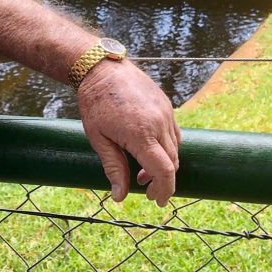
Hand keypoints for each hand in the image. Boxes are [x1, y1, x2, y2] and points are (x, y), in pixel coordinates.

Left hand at [76, 59, 181, 205]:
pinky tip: (150, 150)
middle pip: (173, 162)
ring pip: (175, 148)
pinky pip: (174, 132)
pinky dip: (167, 147)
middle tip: (146, 190)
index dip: (164, 190)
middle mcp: (159, 123)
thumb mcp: (98, 139)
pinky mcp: (166, 105)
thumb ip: (113, 168)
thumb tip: (120, 197)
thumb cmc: (95, 104)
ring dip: (164, 164)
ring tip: (143, 172)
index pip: (164, 171)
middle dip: (163, 181)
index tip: (158, 202)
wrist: (102, 69)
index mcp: (141, 134)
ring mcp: (165, 112)